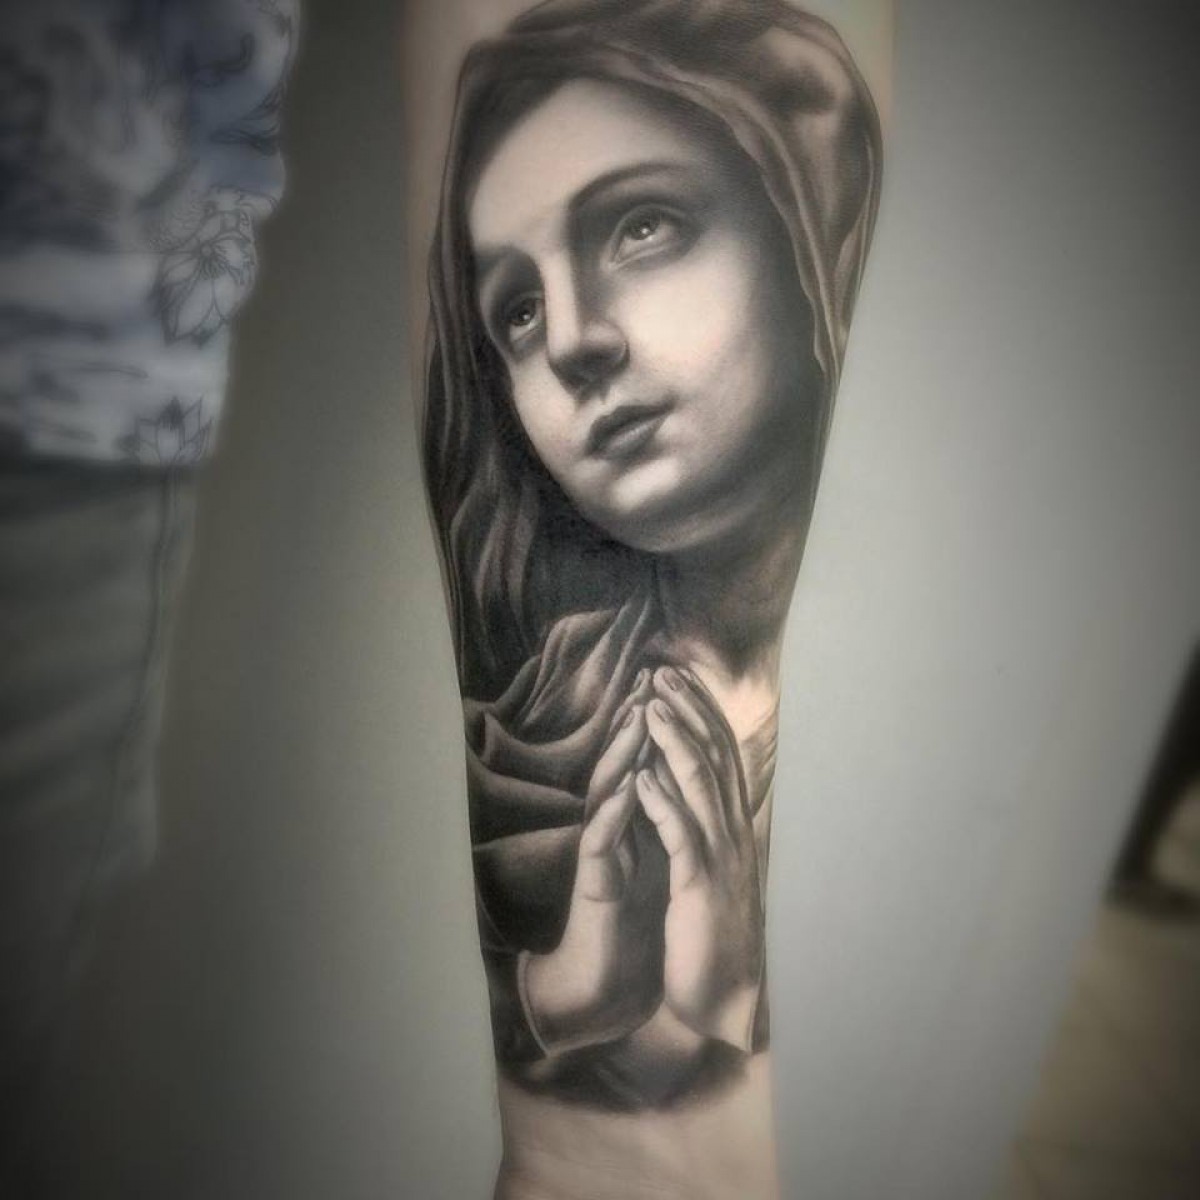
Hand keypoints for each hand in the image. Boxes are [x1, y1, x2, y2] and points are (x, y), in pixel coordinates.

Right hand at [524, 684, 666, 1052]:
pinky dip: (616, 811)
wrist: (610, 979)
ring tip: (637, 715)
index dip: (662, 725)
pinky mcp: (595, 883)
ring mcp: (602, 853)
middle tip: (651, 677)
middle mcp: (614, 829)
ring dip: (623, 754)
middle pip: (624, 764)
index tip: (678, 683)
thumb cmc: (637, 916)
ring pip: (607, 792)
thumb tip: (688, 779)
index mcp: (635, 822)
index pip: (647, 762)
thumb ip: (666, 818)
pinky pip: (602, 840)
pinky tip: (628, 785)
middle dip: (637, 720)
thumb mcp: (660, 856)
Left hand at [637, 666, 763, 1050]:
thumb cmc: (716, 934)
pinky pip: (681, 837)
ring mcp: (722, 860)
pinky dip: (663, 803)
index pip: (722, 757)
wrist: (727, 999)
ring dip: (674, 744)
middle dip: (688, 712)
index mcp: (736, 829)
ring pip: (700, 788)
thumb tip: (699, 788)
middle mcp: (735, 835)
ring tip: (651, 707)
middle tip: (662, 672)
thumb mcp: (715, 870)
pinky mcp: (700, 889)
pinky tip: (643, 776)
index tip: (678, 679)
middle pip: (715, 759)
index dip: (701, 714)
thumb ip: (709, 829)